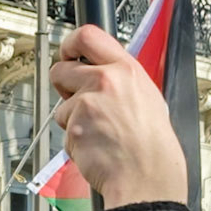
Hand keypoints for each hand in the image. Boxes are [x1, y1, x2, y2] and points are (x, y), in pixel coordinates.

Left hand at [50, 25, 188, 208]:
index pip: (87, 35)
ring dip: (71, 119)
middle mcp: (105, 81)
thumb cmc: (151, 144)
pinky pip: (64, 133)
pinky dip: (74, 142)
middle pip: (60, 69)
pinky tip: (95, 147)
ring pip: (61, 106)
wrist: (147, 175)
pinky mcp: (74, 128)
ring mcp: (87, 104)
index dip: (69, 43)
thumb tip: (100, 72)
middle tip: (75, 99)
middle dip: (62, 85)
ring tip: (97, 132)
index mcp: (126, 68)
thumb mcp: (146, 96)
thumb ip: (120, 79)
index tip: (66, 52)